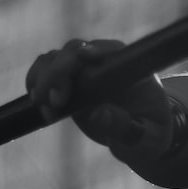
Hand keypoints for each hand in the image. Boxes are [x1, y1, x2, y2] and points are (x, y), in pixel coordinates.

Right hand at [25, 39, 177, 168]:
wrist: (141, 136)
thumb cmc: (151, 135)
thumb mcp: (146, 139)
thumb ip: (126, 128)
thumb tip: (98, 114)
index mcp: (133, 70)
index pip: (114, 50)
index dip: (97, 50)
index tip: (83, 57)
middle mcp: (105, 63)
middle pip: (75, 50)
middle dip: (60, 71)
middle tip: (56, 102)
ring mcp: (84, 70)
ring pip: (55, 58)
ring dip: (44, 77)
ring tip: (45, 106)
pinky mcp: (68, 81)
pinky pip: (45, 71)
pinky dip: (36, 82)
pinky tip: (39, 103)